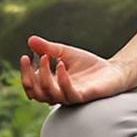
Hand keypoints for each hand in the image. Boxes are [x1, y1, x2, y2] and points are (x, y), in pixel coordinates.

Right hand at [17, 36, 135, 106]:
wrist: (113, 71)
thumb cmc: (89, 65)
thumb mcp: (66, 53)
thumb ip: (48, 48)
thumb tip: (30, 40)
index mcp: (53, 86)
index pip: (32, 87)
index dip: (26, 74)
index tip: (24, 57)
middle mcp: (59, 95)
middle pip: (37, 93)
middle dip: (30, 77)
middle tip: (31, 58)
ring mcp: (71, 97)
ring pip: (51, 95)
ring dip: (45, 76)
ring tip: (47, 57)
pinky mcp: (84, 97)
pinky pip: (70, 94)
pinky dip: (63, 80)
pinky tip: (62, 65)